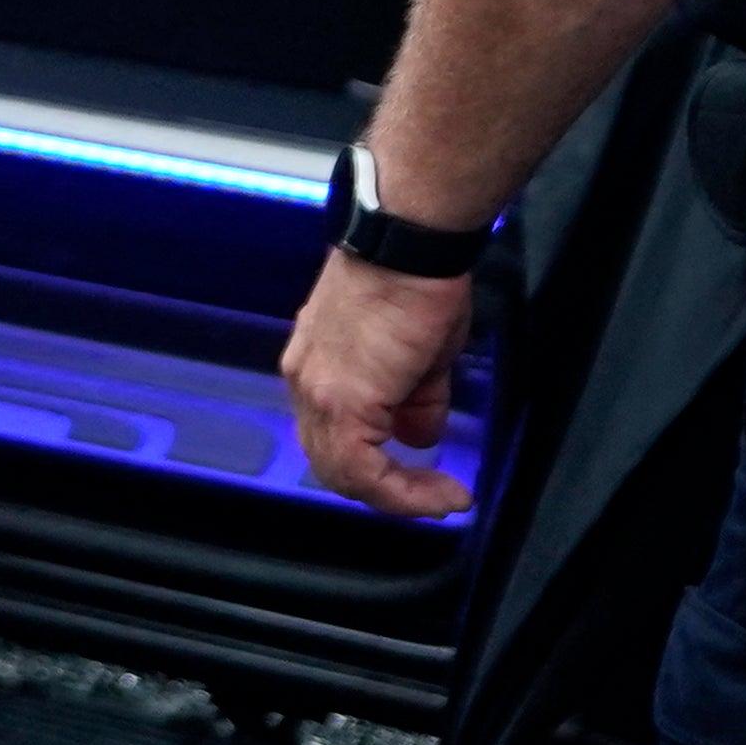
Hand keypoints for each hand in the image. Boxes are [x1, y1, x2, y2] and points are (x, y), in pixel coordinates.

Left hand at [280, 250, 484, 516]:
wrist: (408, 247)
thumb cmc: (416, 283)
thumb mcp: (418, 356)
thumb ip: (413, 402)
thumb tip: (418, 437)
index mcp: (315, 366)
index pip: (332, 438)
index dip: (378, 470)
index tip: (430, 481)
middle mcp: (305, 381)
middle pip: (332, 460)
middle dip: (387, 488)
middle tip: (435, 494)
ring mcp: (317, 390)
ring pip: (343, 471)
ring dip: (397, 495)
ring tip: (441, 498)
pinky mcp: (341, 398)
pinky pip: (363, 470)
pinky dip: (402, 492)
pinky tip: (440, 492)